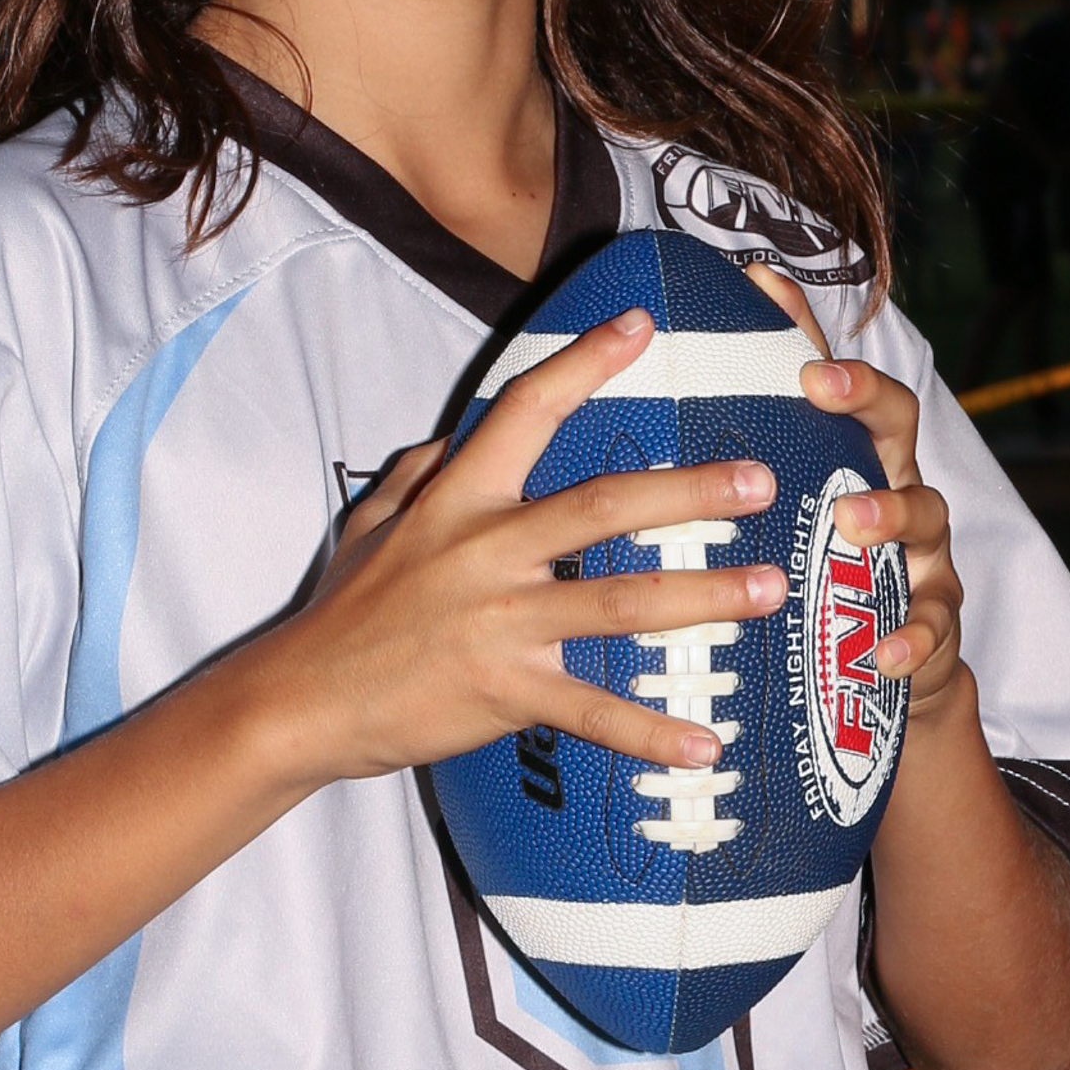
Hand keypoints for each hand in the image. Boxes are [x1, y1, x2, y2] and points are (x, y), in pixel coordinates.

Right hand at [275, 310, 786, 785]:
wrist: (301, 702)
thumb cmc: (344, 613)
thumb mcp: (371, 525)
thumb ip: (418, 476)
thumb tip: (450, 439)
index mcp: (458, 499)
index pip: (526, 411)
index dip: (585, 363)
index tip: (642, 325)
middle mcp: (486, 550)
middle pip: (603, 506)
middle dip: (689, 491)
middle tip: (761, 480)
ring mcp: (500, 623)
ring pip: (620, 602)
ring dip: (703, 596)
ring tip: (768, 588)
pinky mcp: (505, 691)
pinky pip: (593, 711)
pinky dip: (651, 733)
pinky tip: (707, 744)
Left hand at [745, 264, 968, 725]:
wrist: (876, 669)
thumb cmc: (808, 580)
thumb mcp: (773, 524)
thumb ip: (723, 479)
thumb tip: (626, 415)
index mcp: (845, 457)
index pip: (829, 377)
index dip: (803, 328)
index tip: (762, 284)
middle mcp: (892, 486)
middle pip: (896, 420)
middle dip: (863, 395)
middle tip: (819, 385)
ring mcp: (922, 550)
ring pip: (926, 513)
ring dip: (889, 513)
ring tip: (850, 522)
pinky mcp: (933, 617)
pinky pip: (932, 622)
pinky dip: (911, 637)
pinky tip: (884, 653)